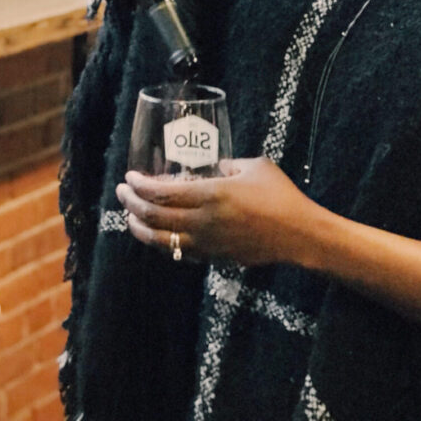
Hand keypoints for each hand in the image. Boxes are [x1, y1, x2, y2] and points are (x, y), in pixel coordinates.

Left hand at [116, 157, 322, 266]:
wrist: (298, 234)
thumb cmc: (279, 195)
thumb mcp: (254, 166)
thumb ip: (229, 164)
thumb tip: (214, 165)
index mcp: (210, 194)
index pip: (161, 193)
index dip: (140, 186)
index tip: (129, 177)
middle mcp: (202, 221)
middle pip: (154, 217)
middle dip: (131, 204)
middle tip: (122, 192)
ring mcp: (207, 243)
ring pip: (161, 240)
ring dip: (140, 228)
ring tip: (130, 217)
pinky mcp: (214, 257)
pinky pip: (179, 252)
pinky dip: (162, 243)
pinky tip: (158, 235)